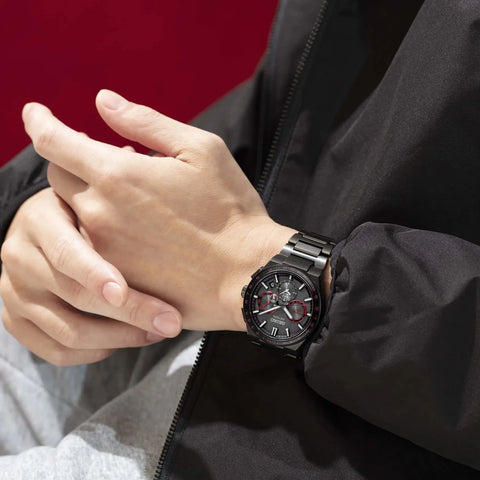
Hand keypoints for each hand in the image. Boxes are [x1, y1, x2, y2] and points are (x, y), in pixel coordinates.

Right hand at [0, 188, 181, 365]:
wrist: (39, 228)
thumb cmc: (79, 214)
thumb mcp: (91, 202)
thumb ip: (113, 219)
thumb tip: (171, 244)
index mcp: (38, 221)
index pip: (65, 252)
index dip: (96, 275)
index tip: (126, 291)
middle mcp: (19, 259)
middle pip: (75, 297)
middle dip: (131, 313)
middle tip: (171, 322)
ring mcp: (14, 294)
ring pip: (68, 333)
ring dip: (120, 338)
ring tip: (158, 331)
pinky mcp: (15, 322)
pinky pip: (57, 353)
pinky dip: (96, 353)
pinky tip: (126, 340)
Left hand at [22, 90, 295, 331]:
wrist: (248, 275)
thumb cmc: (230, 210)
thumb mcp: (200, 150)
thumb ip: (146, 122)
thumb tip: (103, 101)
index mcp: (117, 174)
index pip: (54, 141)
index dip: (40, 122)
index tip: (35, 114)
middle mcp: (98, 213)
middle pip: (59, 179)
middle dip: (75, 165)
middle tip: (109, 164)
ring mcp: (102, 251)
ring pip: (71, 215)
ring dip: (88, 200)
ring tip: (128, 202)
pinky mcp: (114, 280)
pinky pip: (89, 249)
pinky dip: (99, 232)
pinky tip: (133, 234)